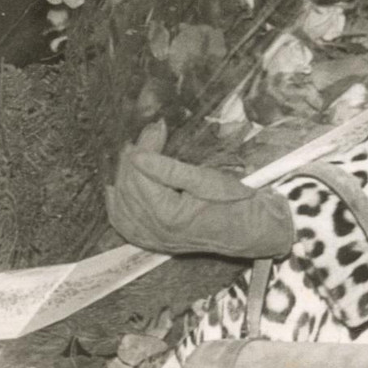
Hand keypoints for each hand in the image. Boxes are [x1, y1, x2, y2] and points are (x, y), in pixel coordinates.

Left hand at [105, 123, 293, 258]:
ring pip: (120, 206)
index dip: (146, 146)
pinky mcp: (155, 241)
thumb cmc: (235, 204)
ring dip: (123, 177)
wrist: (250, 230)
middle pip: (128, 189)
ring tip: (133, 152)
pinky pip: (125, 224)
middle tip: (149, 133)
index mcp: (168, 217)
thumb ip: (168, 169)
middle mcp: (155, 232)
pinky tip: (116, 188)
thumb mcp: (206, 180)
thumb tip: (138, 154)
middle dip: (133, 157)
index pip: (140, 175)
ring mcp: (153, 239)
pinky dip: (117, 204)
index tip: (157, 126)